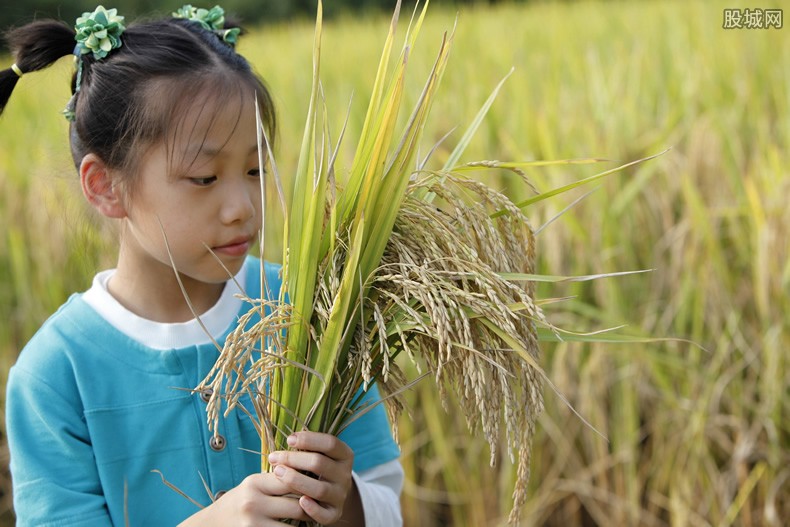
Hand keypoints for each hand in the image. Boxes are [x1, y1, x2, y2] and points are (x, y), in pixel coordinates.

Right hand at [178, 472, 310, 526]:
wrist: (212, 524)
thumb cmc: (238, 501)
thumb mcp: (253, 485)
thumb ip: (276, 479)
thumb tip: (309, 470)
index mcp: (254, 483)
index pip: (291, 478)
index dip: (306, 481)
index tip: (317, 483)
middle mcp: (253, 503)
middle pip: (297, 503)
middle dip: (311, 504)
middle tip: (321, 504)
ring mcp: (254, 524)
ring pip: (295, 524)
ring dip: (305, 521)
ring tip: (312, 516)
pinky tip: (299, 526)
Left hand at [267, 431, 357, 524]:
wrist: (329, 496)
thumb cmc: (316, 469)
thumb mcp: (318, 454)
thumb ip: (307, 447)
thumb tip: (289, 439)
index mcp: (344, 456)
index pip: (330, 444)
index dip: (309, 439)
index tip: (289, 439)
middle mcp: (345, 475)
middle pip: (320, 464)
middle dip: (294, 459)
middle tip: (274, 457)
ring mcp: (340, 496)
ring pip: (320, 489)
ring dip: (296, 480)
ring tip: (277, 472)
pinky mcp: (334, 514)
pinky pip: (324, 514)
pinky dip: (313, 509)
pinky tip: (300, 501)